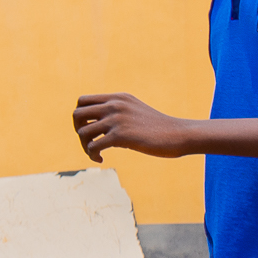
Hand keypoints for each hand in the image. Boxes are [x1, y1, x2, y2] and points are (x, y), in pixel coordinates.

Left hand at [72, 92, 195, 159]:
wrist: (180, 134)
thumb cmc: (158, 128)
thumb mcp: (135, 112)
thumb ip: (116, 113)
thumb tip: (95, 127)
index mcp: (117, 98)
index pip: (82, 101)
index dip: (80, 117)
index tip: (89, 129)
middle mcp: (114, 105)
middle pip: (77, 114)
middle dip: (78, 130)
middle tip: (89, 142)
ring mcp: (117, 119)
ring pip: (82, 132)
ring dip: (84, 146)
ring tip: (96, 154)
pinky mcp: (121, 135)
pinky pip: (93, 146)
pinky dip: (92, 155)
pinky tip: (101, 159)